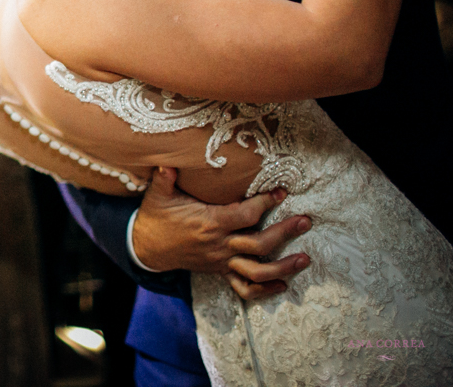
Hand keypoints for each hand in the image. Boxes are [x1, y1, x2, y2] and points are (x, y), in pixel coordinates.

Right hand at [131, 167, 311, 300]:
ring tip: (304, 258)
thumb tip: (168, 162)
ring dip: (283, 267)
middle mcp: (219, 245)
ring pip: (257, 270)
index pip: (245, 214)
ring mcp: (221, 261)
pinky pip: (244, 288)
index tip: (281, 192)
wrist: (146, 246)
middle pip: (260, 244)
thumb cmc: (156, 217)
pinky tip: (282, 285)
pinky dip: (264, 290)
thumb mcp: (158, 195)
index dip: (265, 203)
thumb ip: (165, 178)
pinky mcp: (219, 271)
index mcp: (209, 223)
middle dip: (285, 233)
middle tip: (305, 221)